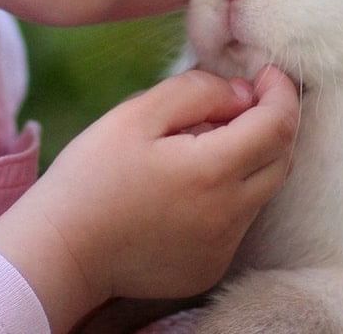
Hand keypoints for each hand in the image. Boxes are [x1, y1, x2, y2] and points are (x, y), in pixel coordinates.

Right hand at [0, 65, 300, 333]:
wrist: (61, 251)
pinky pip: (237, 222)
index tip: (266, 73)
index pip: (278, 124)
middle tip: (235, 103)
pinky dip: (228, 195)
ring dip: (248, 159)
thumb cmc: (91, 176)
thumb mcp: (136, 115)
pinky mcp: (210, 267)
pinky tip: (185, 187)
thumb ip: (196, 92)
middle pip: (281, 159)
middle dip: (272, 123)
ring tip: (197, 145)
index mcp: (213, 172)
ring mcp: (222, 247)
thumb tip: (242, 92)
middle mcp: (229, 215)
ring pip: (261, 191)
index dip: (280, 91)